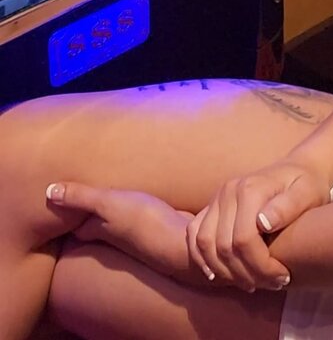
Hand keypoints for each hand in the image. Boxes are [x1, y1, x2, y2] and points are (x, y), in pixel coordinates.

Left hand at [46, 181, 194, 278]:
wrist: (183, 242)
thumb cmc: (142, 222)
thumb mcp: (107, 204)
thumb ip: (81, 197)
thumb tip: (48, 192)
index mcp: (100, 231)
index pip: (77, 227)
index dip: (69, 215)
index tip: (61, 202)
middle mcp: (115, 235)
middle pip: (96, 226)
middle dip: (89, 215)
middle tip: (83, 195)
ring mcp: (136, 233)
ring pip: (117, 222)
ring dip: (113, 210)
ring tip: (110, 191)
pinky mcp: (156, 226)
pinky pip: (139, 216)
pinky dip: (135, 208)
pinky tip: (141, 195)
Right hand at [187, 160, 329, 292]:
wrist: (298, 169)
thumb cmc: (306, 185)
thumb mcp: (307, 193)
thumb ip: (287, 207)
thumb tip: (263, 223)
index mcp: (250, 189)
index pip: (244, 240)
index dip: (261, 266)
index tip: (282, 277)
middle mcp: (228, 191)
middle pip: (224, 246)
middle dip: (246, 274)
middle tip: (271, 284)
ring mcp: (217, 198)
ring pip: (204, 244)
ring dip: (224, 272)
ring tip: (251, 282)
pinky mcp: (212, 206)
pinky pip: (194, 234)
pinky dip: (200, 258)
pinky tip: (217, 274)